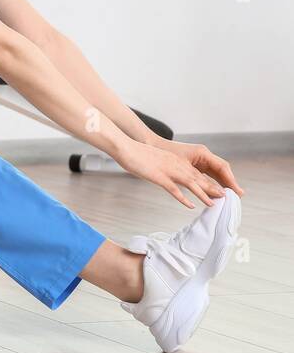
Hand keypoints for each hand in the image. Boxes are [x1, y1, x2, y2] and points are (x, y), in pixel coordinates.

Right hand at [115, 139, 238, 208]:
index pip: (196, 173)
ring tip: (214, 202)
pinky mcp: (160, 177)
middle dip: (213, 188)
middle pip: (198, 178)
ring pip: (192, 184)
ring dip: (204, 193)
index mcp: (175, 161)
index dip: (208, 182)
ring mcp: (169, 171)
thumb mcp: (154, 160)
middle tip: (226, 197)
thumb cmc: (136, 154)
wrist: (126, 147)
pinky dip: (184, 198)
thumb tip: (164, 174)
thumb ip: (162, 167)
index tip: (218, 190)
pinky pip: (175, 189)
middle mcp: (176, 165)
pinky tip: (191, 205)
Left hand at [152, 137, 244, 197]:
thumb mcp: (181, 166)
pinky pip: (206, 175)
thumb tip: (211, 188)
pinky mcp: (193, 165)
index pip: (222, 167)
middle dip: (229, 183)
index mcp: (203, 153)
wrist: (150, 144)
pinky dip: (212, 184)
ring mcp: (199, 160)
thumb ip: (196, 177)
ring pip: (215, 174)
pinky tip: (215, 192)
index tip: (237, 190)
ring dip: (222, 185)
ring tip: (229, 197)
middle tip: (238, 196)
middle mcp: (203, 156)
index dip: (231, 179)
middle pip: (221, 171)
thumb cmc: (164, 152)